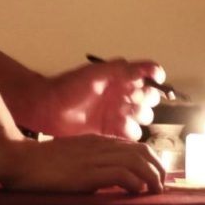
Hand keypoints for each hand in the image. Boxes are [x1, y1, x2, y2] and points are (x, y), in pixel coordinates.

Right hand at [0, 134, 165, 193]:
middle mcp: (100, 146)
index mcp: (98, 141)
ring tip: (155, 191)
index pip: (135, 146)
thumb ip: (91, 161)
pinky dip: (134, 183)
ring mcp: (94, 158)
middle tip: (161, 186)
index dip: (151, 161)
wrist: (19, 160)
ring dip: (151, 177)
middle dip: (158, 168)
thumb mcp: (73, 156)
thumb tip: (109, 178)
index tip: (157, 177)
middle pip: (142, 151)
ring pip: (137, 161)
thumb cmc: (42, 163)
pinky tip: (136, 192)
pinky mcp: (86, 173)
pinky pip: (120, 174)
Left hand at [40, 58, 164, 139]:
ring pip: (142, 118)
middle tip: (132, 101)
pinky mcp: (111, 131)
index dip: (155, 76)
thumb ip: (121, 69)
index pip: (147, 75)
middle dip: (145, 101)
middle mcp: (122, 96)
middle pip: (148, 99)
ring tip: (121, 117)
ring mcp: (117, 114)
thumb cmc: (69, 86)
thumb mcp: (96, 73)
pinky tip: (119, 130)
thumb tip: (146, 70)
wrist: (49, 108)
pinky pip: (130, 135)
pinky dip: (130, 133)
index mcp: (120, 78)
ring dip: (137, 118)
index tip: (156, 79)